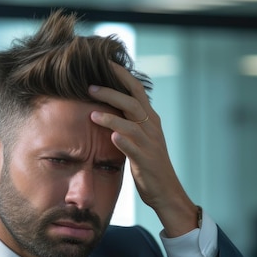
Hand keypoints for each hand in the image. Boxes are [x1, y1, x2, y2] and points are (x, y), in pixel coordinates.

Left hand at [88, 62, 197, 236]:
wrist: (166, 192)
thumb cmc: (149, 165)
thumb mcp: (140, 140)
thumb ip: (128, 123)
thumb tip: (108, 109)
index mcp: (150, 120)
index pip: (136, 90)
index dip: (121, 75)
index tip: (103, 64)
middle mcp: (152, 128)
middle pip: (133, 102)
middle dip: (111, 92)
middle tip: (89, 87)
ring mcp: (150, 144)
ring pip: (131, 124)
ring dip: (111, 117)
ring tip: (92, 114)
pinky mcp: (146, 161)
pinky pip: (134, 149)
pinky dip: (123, 142)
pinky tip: (111, 137)